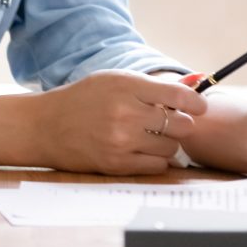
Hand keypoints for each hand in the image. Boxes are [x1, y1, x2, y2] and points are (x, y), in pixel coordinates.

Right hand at [31, 70, 205, 175]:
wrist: (46, 126)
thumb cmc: (83, 99)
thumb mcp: (113, 80)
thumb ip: (151, 85)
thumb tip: (194, 84)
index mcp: (125, 85)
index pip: (178, 95)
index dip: (196, 102)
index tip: (199, 106)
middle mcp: (125, 112)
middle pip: (180, 124)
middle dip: (179, 123)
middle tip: (168, 121)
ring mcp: (122, 140)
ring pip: (171, 147)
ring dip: (167, 142)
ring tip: (148, 135)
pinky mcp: (118, 164)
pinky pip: (157, 166)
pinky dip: (156, 159)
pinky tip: (142, 149)